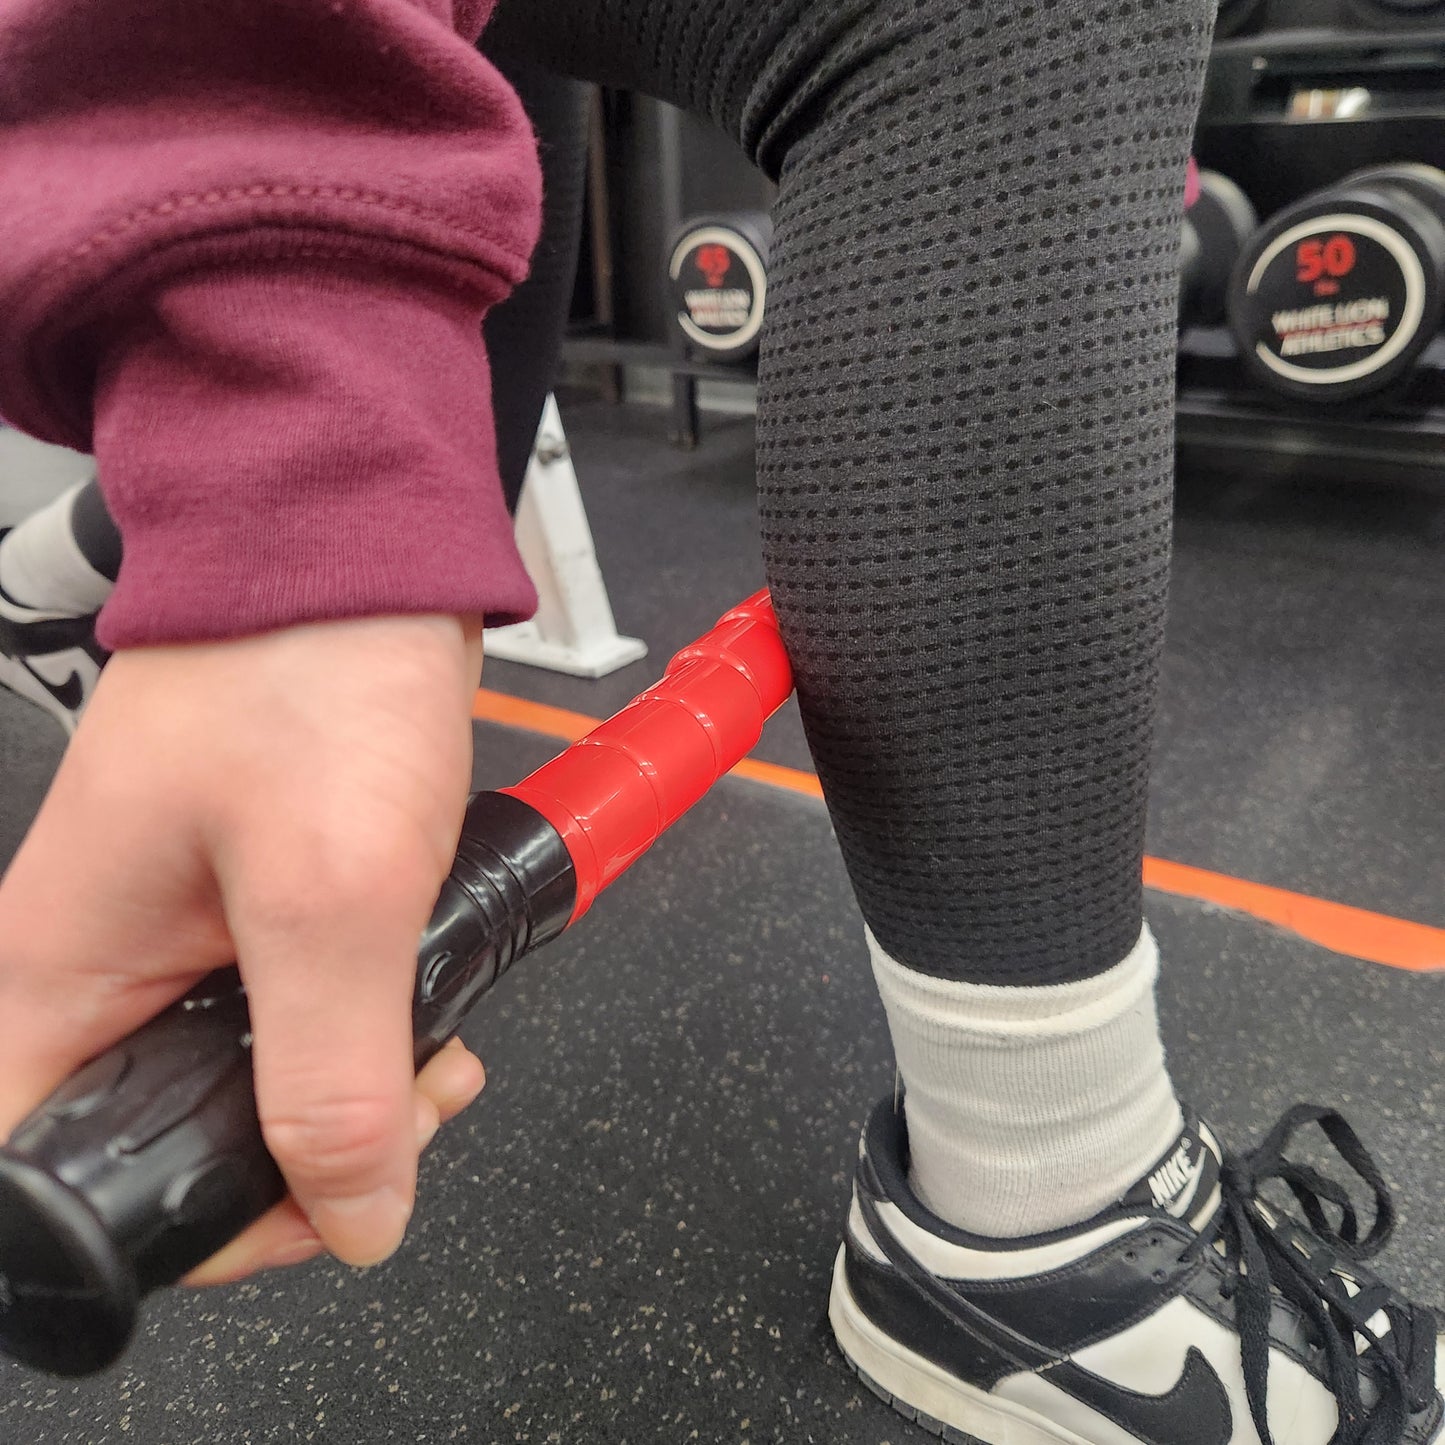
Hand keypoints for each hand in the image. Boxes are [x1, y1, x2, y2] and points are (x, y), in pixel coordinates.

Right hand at [0, 614, 486, 1279]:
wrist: (360, 556)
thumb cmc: (307, 673)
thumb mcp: (329, 897)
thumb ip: (331, 1075)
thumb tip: (352, 1214)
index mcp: (61, 976)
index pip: (50, 1175)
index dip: (176, 1221)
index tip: (295, 1201)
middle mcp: (108, 965)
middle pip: (174, 1138)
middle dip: (303, 1152)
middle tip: (394, 1111)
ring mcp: (187, 933)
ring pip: (255, 1078)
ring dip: (357, 1085)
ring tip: (432, 1057)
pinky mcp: (261, 900)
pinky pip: (306, 1008)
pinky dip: (374, 1023)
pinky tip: (428, 1004)